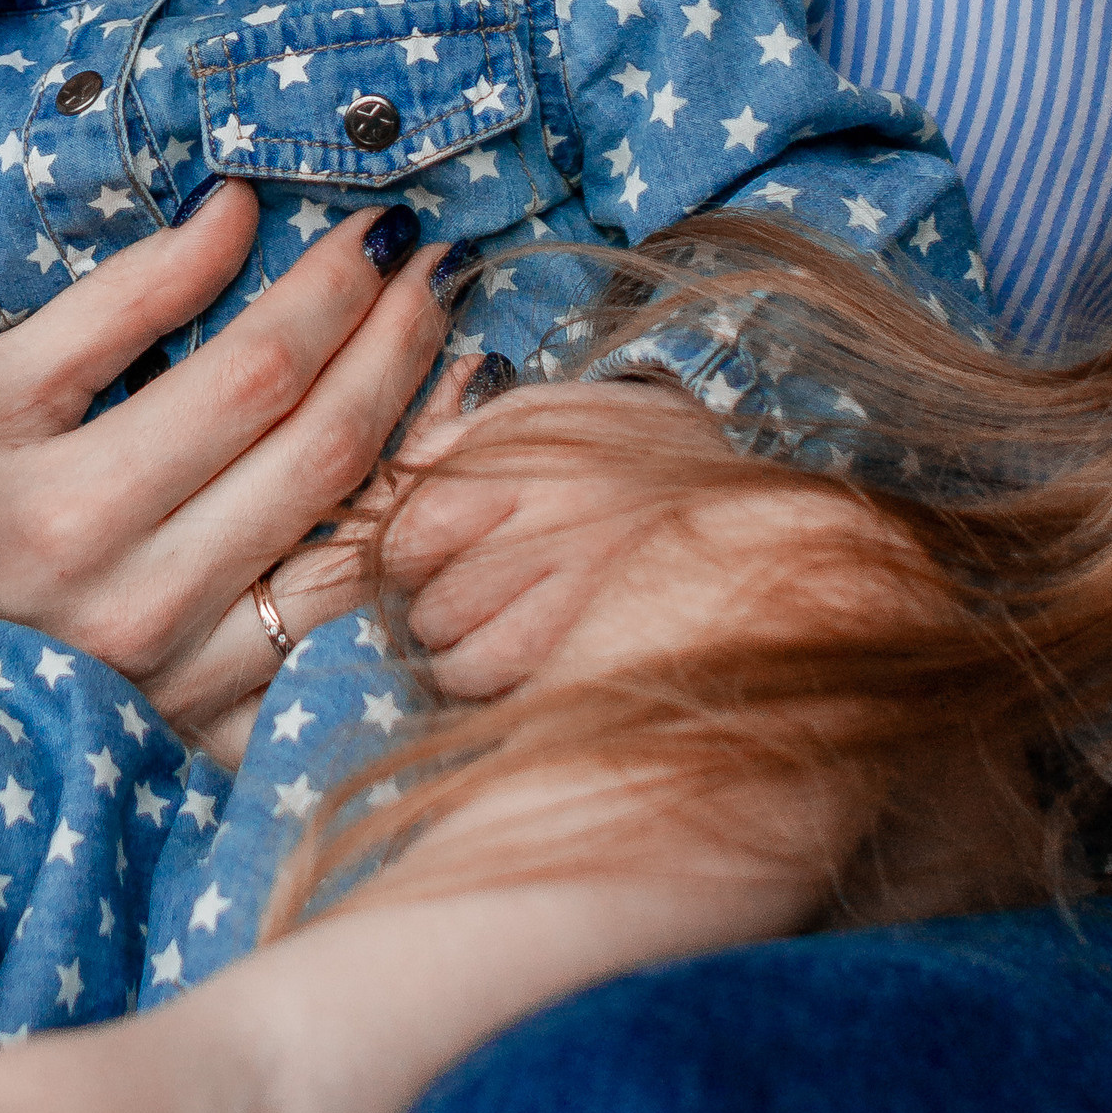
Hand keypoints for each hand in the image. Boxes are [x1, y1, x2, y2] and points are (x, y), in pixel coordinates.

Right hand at [0, 188, 449, 749]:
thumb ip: (122, 300)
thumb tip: (238, 211)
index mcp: (80, 506)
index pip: (254, 375)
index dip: (332, 294)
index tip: (378, 230)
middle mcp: (147, 602)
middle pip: (324, 453)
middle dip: (398, 343)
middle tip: (439, 269)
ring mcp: (192, 680)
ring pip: (358, 552)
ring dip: (430, 446)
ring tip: (467, 359)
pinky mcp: (220, 731)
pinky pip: (346, 640)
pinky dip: (405, 558)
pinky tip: (438, 492)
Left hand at [378, 371, 727, 699]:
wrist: (738, 505)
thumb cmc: (614, 453)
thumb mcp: (532, 416)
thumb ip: (448, 440)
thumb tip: (373, 487)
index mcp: (527, 469)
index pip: (414, 529)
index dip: (399, 549)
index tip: (419, 550)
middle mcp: (557, 536)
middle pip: (433, 607)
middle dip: (429, 605)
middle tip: (463, 585)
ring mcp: (586, 605)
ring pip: (465, 664)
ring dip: (458, 655)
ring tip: (489, 622)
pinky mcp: (606, 656)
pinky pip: (515, 696)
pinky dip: (500, 686)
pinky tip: (522, 652)